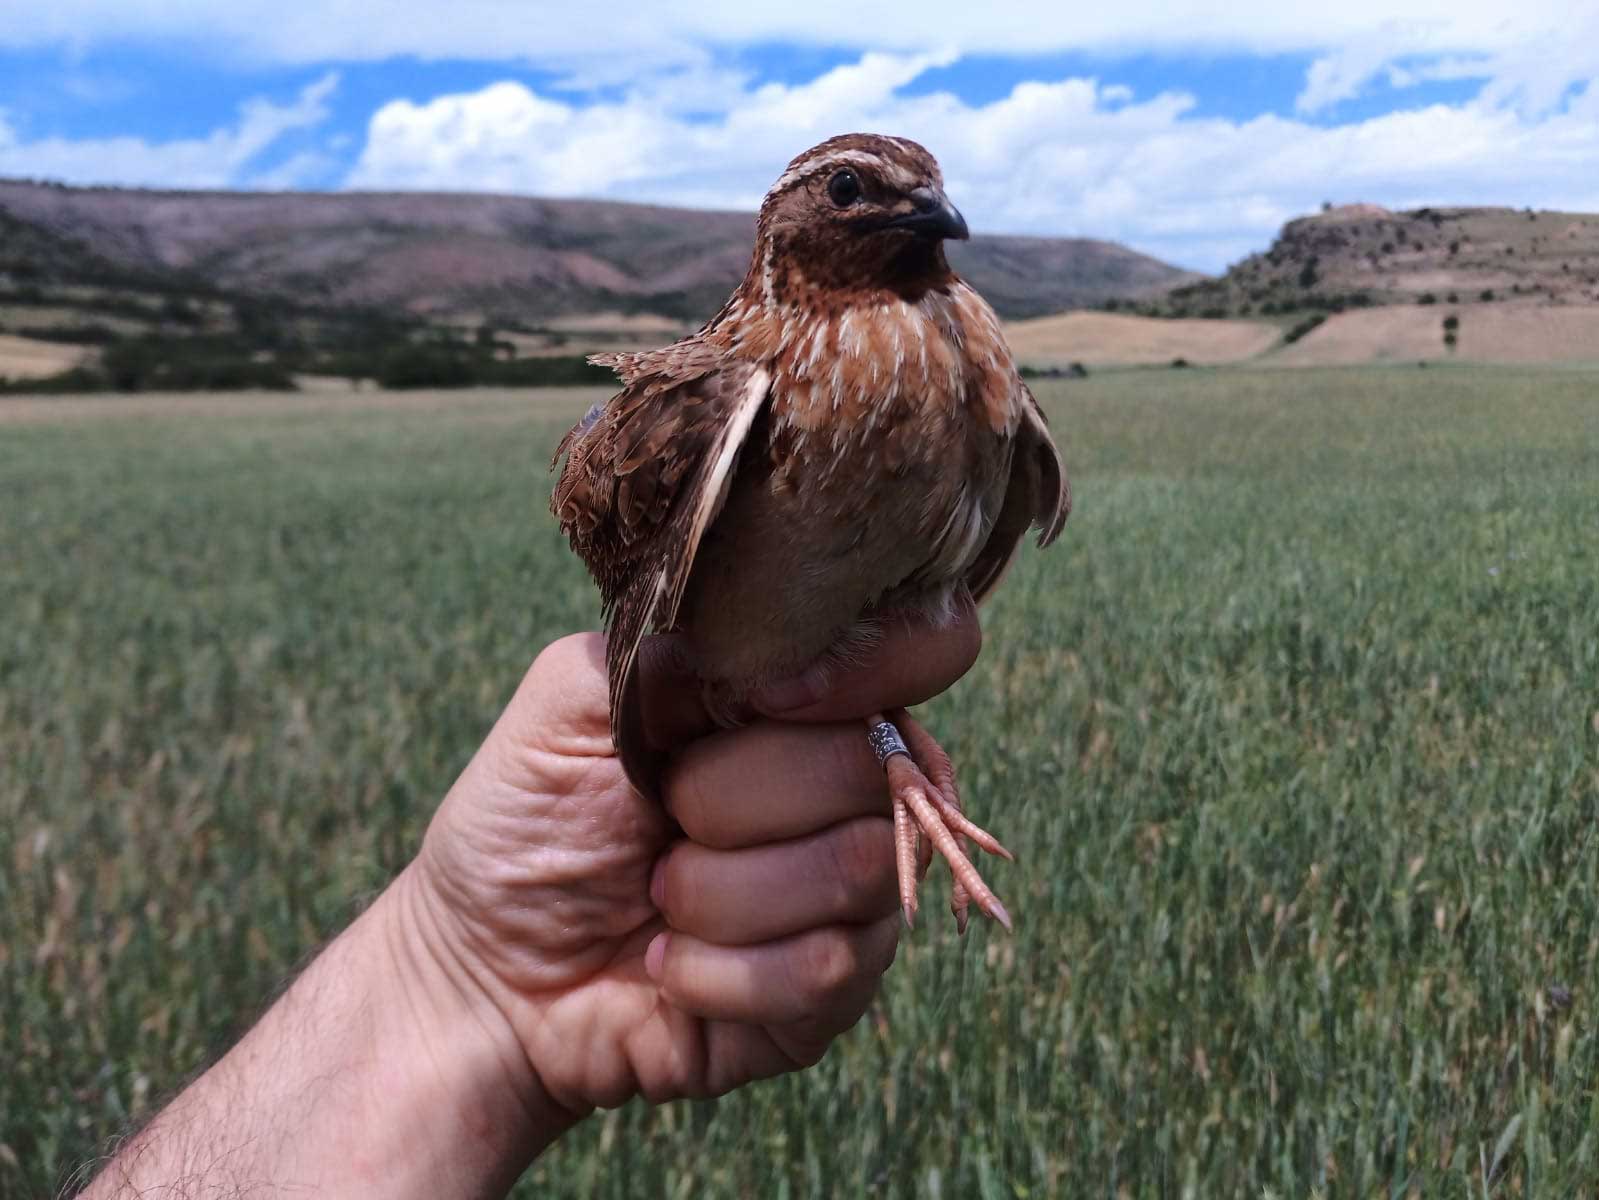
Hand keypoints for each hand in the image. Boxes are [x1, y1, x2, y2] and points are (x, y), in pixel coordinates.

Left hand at [406, 604, 980, 1117]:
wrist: (486, 971)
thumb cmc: (527, 824)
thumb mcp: (572, 699)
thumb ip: (671, 644)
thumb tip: (772, 639)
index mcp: (800, 707)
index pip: (909, 658)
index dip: (852, 677)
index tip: (755, 705)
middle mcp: (848, 796)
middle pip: (873, 768)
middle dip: (734, 801)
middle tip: (660, 822)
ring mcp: (853, 898)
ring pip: (856, 870)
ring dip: (720, 894)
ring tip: (655, 897)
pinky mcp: (834, 996)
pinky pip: (825, 969)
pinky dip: (717, 971)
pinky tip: (664, 966)